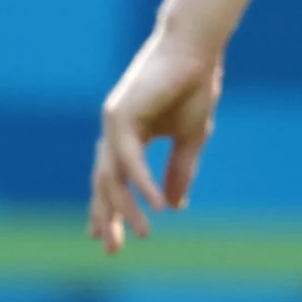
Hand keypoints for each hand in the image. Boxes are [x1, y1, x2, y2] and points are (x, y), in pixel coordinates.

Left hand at [90, 30, 225, 253]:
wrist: (197, 51)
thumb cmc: (195, 87)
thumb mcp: (190, 139)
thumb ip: (180, 171)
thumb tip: (175, 207)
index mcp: (128, 137)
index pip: (113, 181)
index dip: (111, 211)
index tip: (109, 240)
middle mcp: (115, 132)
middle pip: (103, 184)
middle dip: (107, 218)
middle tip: (111, 251)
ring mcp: (114, 123)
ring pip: (112, 177)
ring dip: (127, 208)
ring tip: (142, 235)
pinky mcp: (121, 116)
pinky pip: (129, 160)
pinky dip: (142, 184)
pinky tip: (156, 206)